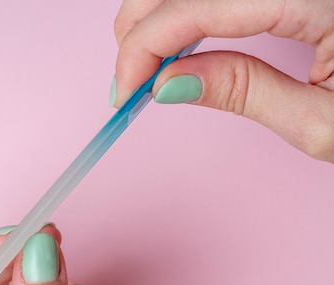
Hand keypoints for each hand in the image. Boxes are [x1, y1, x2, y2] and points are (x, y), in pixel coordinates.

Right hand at [112, 0, 333, 161]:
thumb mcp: (320, 120)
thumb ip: (245, 92)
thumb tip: (167, 85)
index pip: (199, 2)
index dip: (146, 44)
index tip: (123, 91)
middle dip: (140, 26)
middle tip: (130, 80)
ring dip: (159, 18)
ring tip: (152, 67)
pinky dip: (185, 14)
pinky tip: (183, 45)